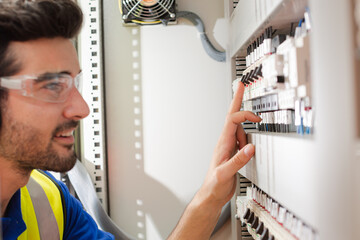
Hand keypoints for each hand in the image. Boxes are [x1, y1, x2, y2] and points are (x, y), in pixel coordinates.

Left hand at [195, 83, 261, 209]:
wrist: (212, 195)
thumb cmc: (214, 185)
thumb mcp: (225, 174)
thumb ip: (237, 161)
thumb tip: (250, 147)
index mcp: (222, 144)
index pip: (232, 121)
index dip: (244, 115)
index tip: (256, 116)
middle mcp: (225, 142)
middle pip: (233, 117)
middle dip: (237, 100)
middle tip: (241, 86)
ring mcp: (229, 147)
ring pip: (239, 129)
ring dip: (247, 130)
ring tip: (249, 144)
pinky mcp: (234, 154)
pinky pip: (242, 139)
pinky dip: (247, 138)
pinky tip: (249, 146)